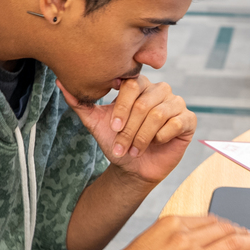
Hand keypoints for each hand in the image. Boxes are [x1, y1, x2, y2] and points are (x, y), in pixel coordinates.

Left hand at [59, 76, 194, 187]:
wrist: (132, 167)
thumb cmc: (116, 142)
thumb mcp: (95, 123)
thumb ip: (80, 102)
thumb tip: (60, 82)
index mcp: (139, 85)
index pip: (132, 85)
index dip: (122, 108)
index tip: (113, 127)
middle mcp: (160, 90)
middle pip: (145, 102)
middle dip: (130, 128)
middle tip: (122, 145)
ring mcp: (176, 104)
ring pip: (159, 114)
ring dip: (143, 136)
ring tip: (134, 149)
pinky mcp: (188, 121)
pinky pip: (178, 122)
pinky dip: (162, 136)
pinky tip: (156, 143)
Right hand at [85, 215, 249, 249]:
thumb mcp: (147, 241)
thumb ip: (172, 237)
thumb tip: (196, 239)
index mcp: (172, 224)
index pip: (211, 220)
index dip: (230, 225)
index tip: (240, 230)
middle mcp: (184, 239)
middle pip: (226, 229)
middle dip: (248, 232)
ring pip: (234, 247)